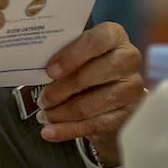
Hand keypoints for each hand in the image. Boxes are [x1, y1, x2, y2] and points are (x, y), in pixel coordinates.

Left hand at [35, 22, 143, 166]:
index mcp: (115, 36)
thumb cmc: (90, 64)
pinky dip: (68, 130)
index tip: (50, 71)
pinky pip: (94, 124)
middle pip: (91, 75)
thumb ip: (63, 55)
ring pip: (90, 104)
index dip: (72, 56)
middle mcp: (128, 59)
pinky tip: (51, 131)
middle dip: (60, 90)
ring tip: (44, 115)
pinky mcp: (129, 114)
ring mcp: (131, 88)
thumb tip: (36, 67)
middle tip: (42, 99)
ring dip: (61, 113)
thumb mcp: (78, 53)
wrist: (113, 89)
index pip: (97, 41)